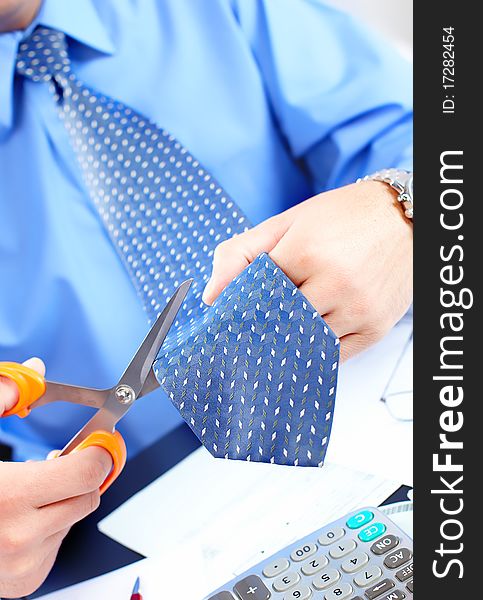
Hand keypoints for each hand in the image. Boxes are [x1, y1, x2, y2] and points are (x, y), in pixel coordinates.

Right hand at [0, 361, 111, 597]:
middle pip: (89, 494)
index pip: (90, 472)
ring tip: (26, 493)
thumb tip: (36, 371)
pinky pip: (59, 543)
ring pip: (74, 519)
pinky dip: (49, 527)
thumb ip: (2, 398)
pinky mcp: (25, 581)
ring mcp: (24, 564)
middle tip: (56, 462)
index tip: (97, 439)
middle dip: (78, 474)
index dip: (97, 451)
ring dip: (62, 501)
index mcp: (10, 496)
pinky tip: (20, 518)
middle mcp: (21, 538)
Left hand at [203, 181, 412, 360]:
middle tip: (254, 325)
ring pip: (304, 342)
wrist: (405, 218)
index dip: (242, 303)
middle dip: (263, 323)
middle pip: (277, 323)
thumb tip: (211, 296)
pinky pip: (333, 355)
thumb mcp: (288, 222)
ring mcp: (358, 309)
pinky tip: (307, 335)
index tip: (233, 311)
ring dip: (289, 337)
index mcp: (307, 250)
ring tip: (283, 326)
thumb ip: (242, 253)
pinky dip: (315, 348)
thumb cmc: (342, 217)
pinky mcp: (376, 328)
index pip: (254, 295)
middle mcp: (336, 283)